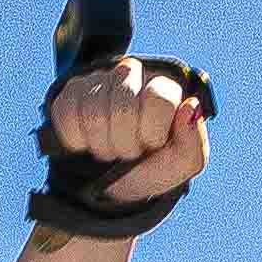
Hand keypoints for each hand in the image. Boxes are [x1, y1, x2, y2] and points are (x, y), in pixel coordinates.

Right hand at [40, 61, 209, 215]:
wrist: (112, 187)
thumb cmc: (152, 169)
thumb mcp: (181, 166)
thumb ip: (193, 141)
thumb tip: (190, 105)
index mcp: (164, 88)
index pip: (158, 98)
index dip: (151, 132)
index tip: (151, 147)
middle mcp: (133, 74)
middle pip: (124, 106)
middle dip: (125, 144)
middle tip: (128, 153)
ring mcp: (99, 79)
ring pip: (94, 112)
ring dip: (101, 145)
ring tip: (110, 150)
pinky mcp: (71, 91)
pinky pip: (68, 115)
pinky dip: (78, 141)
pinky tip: (88, 143)